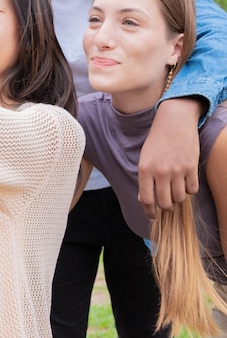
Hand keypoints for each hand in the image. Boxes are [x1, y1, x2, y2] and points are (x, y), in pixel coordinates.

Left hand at [138, 98, 201, 218]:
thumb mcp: (145, 159)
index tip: (153, 216)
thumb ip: (144, 180)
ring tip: (177, 189)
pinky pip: (192, 189)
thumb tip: (145, 201)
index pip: (147, 200)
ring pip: (180, 198)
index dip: (150, 212)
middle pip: (165, 203)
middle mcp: (160, 171)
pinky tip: (186, 182)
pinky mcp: (191, 166)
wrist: (174, 121)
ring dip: (178, 198)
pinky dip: (190, 190)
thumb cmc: (157, 141)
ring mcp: (177, 170)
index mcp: (145, 170)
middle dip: (167, 207)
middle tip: (168, 203)